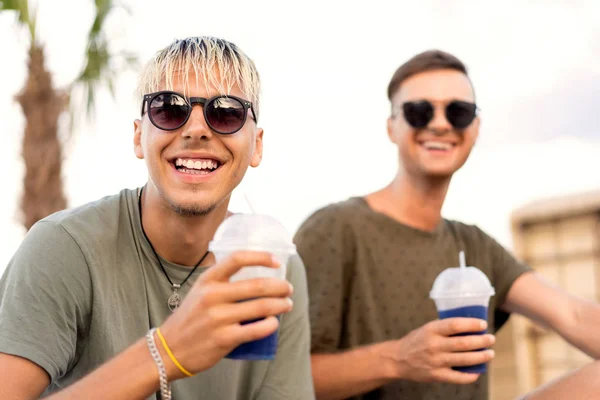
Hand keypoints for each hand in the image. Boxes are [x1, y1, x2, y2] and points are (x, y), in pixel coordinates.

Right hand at [157, 250, 293, 378]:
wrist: (168, 349)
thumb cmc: (190, 318)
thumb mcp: (200, 291)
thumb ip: (222, 282)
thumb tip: (256, 275)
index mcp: (208, 280)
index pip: (238, 259)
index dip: (261, 257)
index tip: (277, 261)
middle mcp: (212, 296)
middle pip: (257, 285)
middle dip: (280, 286)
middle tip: (288, 289)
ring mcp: (217, 318)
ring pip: (261, 307)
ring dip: (281, 305)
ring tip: (287, 304)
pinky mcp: (223, 339)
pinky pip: (255, 330)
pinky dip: (270, 325)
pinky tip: (274, 323)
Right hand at [385, 318, 495, 383]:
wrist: (398, 359)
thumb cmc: (415, 341)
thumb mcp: (426, 328)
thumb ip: (444, 328)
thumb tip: (468, 327)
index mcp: (431, 330)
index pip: (455, 325)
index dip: (471, 324)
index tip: (483, 324)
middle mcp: (434, 345)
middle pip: (463, 343)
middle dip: (481, 341)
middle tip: (491, 339)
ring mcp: (436, 362)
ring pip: (464, 360)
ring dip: (481, 357)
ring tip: (490, 354)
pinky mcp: (437, 375)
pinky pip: (458, 377)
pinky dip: (470, 375)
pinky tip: (478, 371)